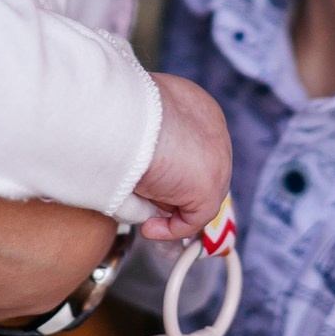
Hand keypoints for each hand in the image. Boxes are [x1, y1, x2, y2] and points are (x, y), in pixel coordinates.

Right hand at [134, 74, 230, 241]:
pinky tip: (148, 228)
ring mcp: (217, 160)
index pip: (193, 146)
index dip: (173, 167)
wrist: (118, 118)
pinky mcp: (209, 188)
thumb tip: (142, 162)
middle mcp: (215, 130)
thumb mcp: (137, 117)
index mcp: (198, 106)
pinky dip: (171, 228)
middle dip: (172, 188)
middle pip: (198, 171)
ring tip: (139, 203)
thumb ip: (149, 134)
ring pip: (196, 194)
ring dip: (168, 205)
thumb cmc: (117, 113)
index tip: (147, 180)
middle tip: (142, 196)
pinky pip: (194, 218)